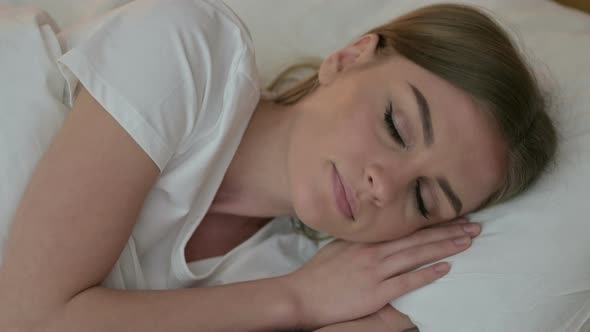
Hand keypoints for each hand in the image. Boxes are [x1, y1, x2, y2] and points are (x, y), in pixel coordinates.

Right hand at [284, 219, 480, 329]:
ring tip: (468, 241)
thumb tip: (377, 236)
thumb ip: (360, 241)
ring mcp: (375, 270)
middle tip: (474, 225)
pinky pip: (407, 281)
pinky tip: (446, 267)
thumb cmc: (318, 274)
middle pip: (418, 238)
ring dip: (445, 247)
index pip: (406, 228)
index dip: (433, 223)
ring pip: (417, 255)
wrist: (302, 295)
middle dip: (448, 231)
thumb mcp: (338, 248)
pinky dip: (427, 273)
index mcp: (366, 239)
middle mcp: (374, 251)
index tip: (454, 216)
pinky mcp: (375, 291)